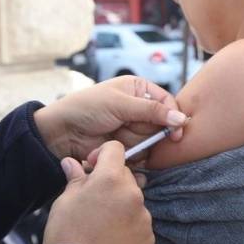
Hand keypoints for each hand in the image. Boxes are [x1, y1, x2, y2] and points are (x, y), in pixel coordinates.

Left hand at [34, 76, 187, 160]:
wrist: (62, 132)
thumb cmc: (87, 108)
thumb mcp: (120, 104)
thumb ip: (152, 111)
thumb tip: (181, 119)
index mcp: (138, 89)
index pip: (167, 101)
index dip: (173, 116)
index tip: (176, 132)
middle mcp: (139, 107)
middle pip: (162, 124)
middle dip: (151, 133)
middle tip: (134, 134)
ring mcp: (133, 128)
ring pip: (151, 141)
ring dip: (137, 144)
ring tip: (117, 139)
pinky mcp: (127, 146)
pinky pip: (140, 153)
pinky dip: (131, 155)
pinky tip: (117, 150)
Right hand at [43, 141, 154, 243]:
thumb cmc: (67, 235)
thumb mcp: (64, 201)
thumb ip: (75, 178)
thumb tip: (71, 163)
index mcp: (110, 179)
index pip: (115, 149)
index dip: (102, 154)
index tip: (92, 167)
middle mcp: (133, 193)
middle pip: (125, 175)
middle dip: (111, 181)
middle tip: (93, 199)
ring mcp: (144, 216)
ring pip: (133, 199)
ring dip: (121, 203)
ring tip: (101, 223)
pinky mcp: (149, 236)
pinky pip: (139, 221)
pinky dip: (128, 224)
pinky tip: (111, 237)